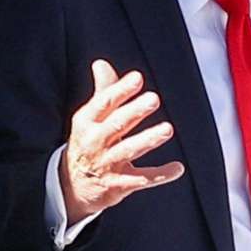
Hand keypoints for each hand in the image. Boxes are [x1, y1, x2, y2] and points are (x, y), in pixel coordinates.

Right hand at [60, 59, 184, 222]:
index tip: (138, 78)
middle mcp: (94, 142)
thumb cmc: (88, 143)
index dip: (120, 90)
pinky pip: (142, 179)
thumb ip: (102, 91)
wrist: (71, 187)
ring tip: (167, 129)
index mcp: (86, 122)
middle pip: (116, 125)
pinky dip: (160, 175)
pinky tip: (178, 168)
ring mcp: (106, 164)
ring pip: (129, 150)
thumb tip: (101, 63)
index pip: (104, 103)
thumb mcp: (89, 119)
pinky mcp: (118, 185)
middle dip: (134, 112)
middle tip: (154, 99)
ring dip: (148, 140)